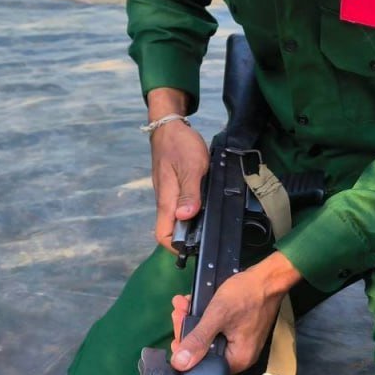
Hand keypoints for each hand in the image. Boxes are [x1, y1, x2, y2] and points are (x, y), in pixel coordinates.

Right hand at [149, 119, 208, 250]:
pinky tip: (206, 206)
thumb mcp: (191, 167)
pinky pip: (180, 205)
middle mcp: (165, 200)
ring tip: (211, 223)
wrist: (169, 126)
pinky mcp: (173, 187)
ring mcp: (168, 194)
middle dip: (187, 237)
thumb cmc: (179, 145)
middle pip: (170, 229)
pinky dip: (192, 209)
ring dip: (191, 223)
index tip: (195, 248)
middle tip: (210, 236)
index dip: (175, 246)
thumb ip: (190, 193)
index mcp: (166, 199)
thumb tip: (185, 217)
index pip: (163, 234)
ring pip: (176, 217)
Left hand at [168, 252, 301, 373]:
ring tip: (183, 304)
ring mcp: (240, 341)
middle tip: (179, 311)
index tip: (176, 329)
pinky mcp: (240, 329)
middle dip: (187, 328)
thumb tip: (180, 364)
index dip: (185, 348)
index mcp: (237, 359)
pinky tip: (194, 304)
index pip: (203, 364)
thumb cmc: (247, 294)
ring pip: (209, 336)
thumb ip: (198, 340)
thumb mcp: (218, 315)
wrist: (269, 277)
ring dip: (193, 320)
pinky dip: (205, 317)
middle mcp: (240, 355)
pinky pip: (217, 328)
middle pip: (204, 350)